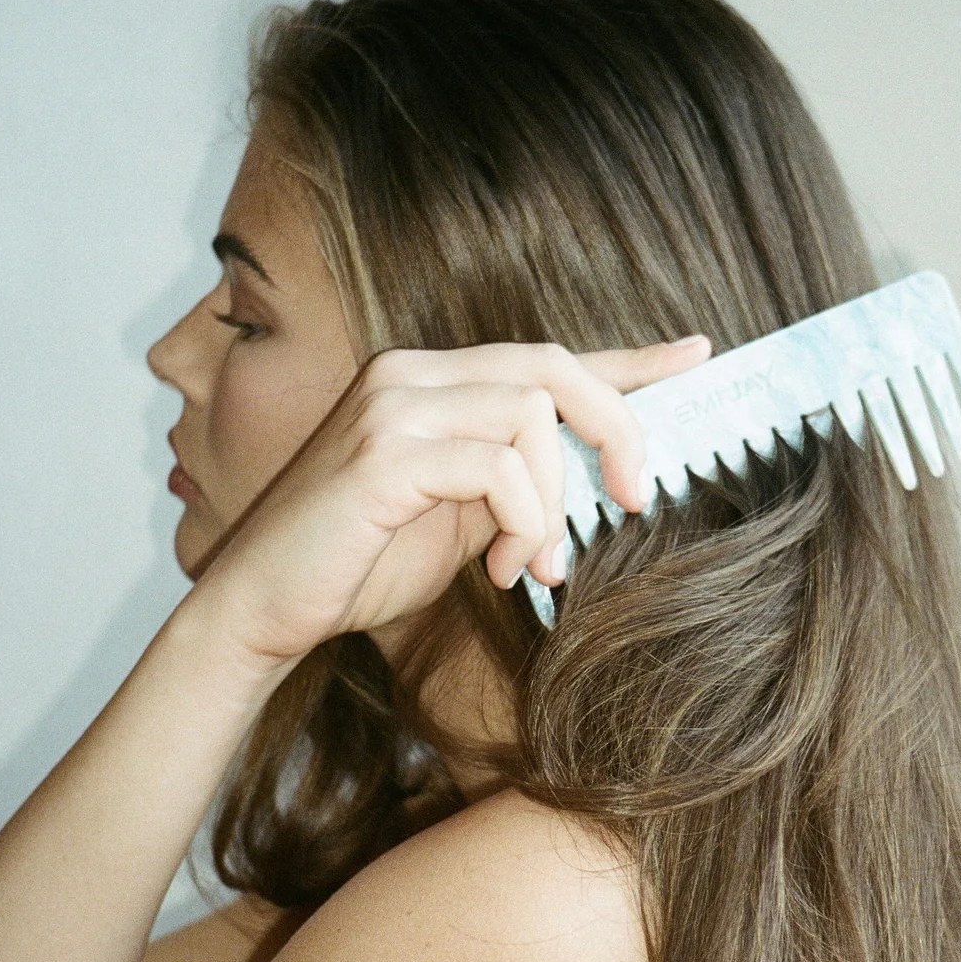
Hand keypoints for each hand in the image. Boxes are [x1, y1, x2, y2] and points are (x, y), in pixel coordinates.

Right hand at [189, 335, 711, 669]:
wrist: (263, 608)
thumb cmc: (359, 563)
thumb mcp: (459, 516)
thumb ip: (514, 481)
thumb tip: (593, 477)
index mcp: (432, 382)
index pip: (549, 357)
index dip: (630, 359)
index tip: (697, 353)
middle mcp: (411, 373)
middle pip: (553, 368)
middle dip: (615, 430)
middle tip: (633, 499)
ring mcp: (393, 405)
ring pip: (531, 415)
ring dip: (554, 503)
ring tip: (534, 565)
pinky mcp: (382, 453)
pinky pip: (496, 468)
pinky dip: (521, 523)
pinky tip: (501, 570)